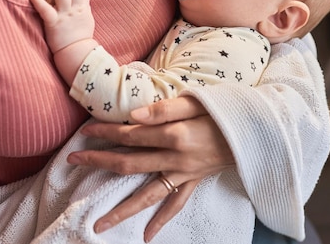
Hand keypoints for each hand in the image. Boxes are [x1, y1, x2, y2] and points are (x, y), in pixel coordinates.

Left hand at [27, 0, 94, 53]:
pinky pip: (45, 9)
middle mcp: (74, 10)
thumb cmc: (81, 40)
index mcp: (83, 10)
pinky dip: (37, 0)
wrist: (76, 53)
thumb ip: (83, 10)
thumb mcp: (87, 22)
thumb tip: (80, 1)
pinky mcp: (53, 23)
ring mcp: (64, 15)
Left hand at [67, 96, 234, 241]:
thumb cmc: (225, 109)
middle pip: (130, 163)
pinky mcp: (194, 181)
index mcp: (174, 134)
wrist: (255, 129)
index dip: (106, 132)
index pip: (131, 133)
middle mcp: (176, 158)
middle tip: (73, 161)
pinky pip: (176, 204)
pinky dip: (162, 220)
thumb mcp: (196, 100)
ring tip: (99, 225)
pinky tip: (148, 236)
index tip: (85, 131)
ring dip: (122, 209)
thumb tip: (132, 115)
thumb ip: (163, 108)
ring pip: (147, 194)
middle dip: (99, 162)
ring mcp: (184, 173)